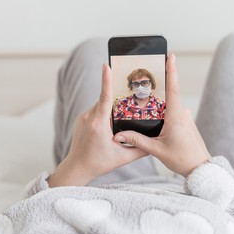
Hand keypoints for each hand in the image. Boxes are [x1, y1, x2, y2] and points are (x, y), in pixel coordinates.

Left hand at [48, 64, 146, 186]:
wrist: (76, 168)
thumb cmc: (98, 164)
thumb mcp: (123, 158)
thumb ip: (141, 148)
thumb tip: (157, 141)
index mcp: (98, 124)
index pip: (104, 97)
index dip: (106, 80)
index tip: (107, 65)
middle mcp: (88, 117)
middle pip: (105, 99)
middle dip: (118, 96)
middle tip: (132, 93)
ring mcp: (83, 118)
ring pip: (100, 105)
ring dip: (111, 106)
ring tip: (124, 111)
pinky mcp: (80, 120)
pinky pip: (95, 110)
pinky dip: (104, 111)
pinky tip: (112, 121)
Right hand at [114, 54, 210, 177]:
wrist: (200, 168)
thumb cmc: (181, 159)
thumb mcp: (156, 150)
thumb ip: (136, 140)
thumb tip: (118, 136)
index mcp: (176, 116)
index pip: (173, 89)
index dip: (171, 71)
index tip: (170, 56)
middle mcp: (182, 113)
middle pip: (168, 94)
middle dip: (157, 86)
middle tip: (143, 77)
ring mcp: (185, 117)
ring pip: (169, 104)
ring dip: (157, 101)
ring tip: (142, 98)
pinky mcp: (184, 122)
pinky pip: (171, 111)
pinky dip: (161, 110)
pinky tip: (151, 115)